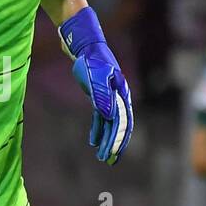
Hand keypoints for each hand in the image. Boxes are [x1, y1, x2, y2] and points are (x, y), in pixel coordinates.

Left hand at [59, 6, 133, 163]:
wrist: (83, 44)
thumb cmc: (90, 60)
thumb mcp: (94, 78)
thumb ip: (101, 97)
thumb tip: (108, 117)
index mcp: (121, 93)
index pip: (123, 121)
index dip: (119, 139)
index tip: (112, 154)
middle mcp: (118, 97)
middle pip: (119, 125)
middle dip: (114, 144)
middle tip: (108, 161)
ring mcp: (109, 97)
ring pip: (110, 123)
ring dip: (106, 139)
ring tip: (101, 155)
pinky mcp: (98, 95)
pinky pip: (100, 117)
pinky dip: (98, 129)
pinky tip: (93, 140)